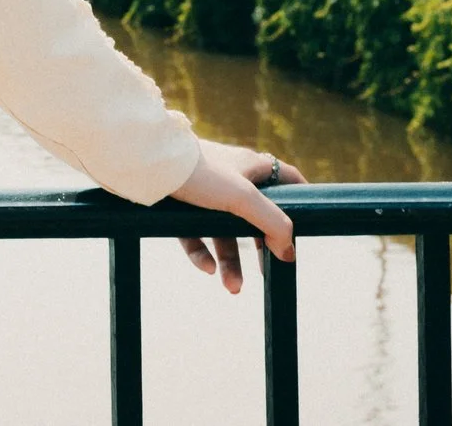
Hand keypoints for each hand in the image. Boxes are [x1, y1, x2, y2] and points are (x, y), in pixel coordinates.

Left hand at [169, 139, 300, 293]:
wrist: (142, 163)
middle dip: (260, 247)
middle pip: (255, 217)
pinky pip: (194, 234)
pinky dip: (203, 253)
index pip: (287, 178)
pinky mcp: (178, 205)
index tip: (309, 223)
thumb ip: (273, 223)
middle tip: (267, 271)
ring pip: (223, 231)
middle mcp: (229, 177)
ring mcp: (203, 192)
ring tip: (232, 287)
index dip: (300, 199)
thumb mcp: (243, 197)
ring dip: (231, 261)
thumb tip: (289, 250)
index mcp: (250, 166)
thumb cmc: (197, 172)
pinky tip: (208, 269)